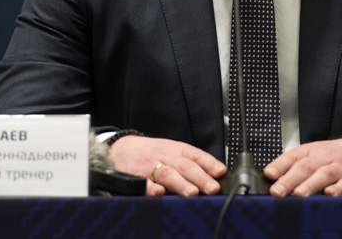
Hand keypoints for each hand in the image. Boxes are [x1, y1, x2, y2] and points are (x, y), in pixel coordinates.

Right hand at [109, 135, 226, 196]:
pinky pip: (144, 184)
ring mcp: (151, 167)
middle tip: (212, 188)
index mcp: (177, 150)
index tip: (221, 172)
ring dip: (181, 184)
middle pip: (185, 166)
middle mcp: (166, 157)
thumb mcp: (172, 151)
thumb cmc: (152, 152)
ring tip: (192, 193)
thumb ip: (191, 163)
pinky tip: (159, 193)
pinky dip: (151, 189)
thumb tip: (214, 178)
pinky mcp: (136, 177)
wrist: (121, 148)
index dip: (209, 163)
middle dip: (200, 178)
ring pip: (167, 174)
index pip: (196, 155)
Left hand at [264, 137, 341, 196]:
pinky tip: (329, 194)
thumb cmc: (336, 156)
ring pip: (324, 174)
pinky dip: (338, 189)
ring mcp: (340, 168)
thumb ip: (297, 166)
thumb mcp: (316, 155)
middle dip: (289, 180)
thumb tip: (273, 181)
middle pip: (306, 166)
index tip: (268, 174)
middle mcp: (324, 157)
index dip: (280, 164)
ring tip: (298, 194)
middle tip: (276, 191)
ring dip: (310, 184)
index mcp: (312, 151)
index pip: (293, 155)